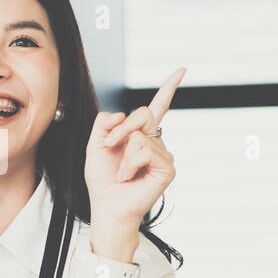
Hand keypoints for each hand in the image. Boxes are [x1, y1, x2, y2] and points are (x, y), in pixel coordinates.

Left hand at [84, 67, 184, 231]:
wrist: (106, 207)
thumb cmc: (102, 181)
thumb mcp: (95, 145)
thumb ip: (104, 123)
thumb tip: (122, 114)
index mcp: (140, 135)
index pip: (157, 107)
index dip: (169, 88)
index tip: (182, 70)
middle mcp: (155, 142)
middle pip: (143, 113)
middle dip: (121, 128)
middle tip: (109, 146)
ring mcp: (163, 154)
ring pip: (140, 134)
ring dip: (122, 152)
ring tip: (121, 172)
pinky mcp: (167, 168)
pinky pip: (145, 150)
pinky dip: (129, 164)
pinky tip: (128, 177)